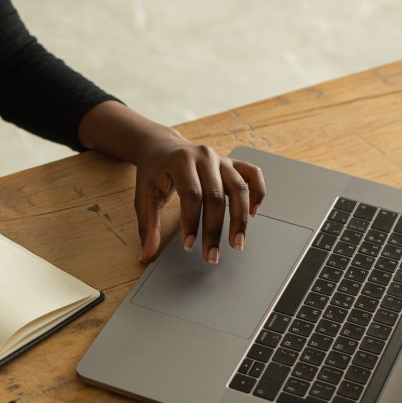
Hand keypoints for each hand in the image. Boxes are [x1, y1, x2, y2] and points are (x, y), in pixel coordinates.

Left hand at [134, 135, 264, 263]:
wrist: (161, 146)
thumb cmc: (153, 172)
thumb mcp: (144, 196)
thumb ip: (147, 226)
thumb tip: (146, 256)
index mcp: (180, 160)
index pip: (191, 195)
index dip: (191, 222)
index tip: (188, 245)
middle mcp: (204, 156)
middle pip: (216, 196)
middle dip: (214, 229)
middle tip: (212, 256)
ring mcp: (221, 159)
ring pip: (239, 188)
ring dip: (240, 219)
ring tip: (237, 243)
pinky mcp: (231, 163)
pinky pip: (253, 174)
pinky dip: (257, 192)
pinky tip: (253, 213)